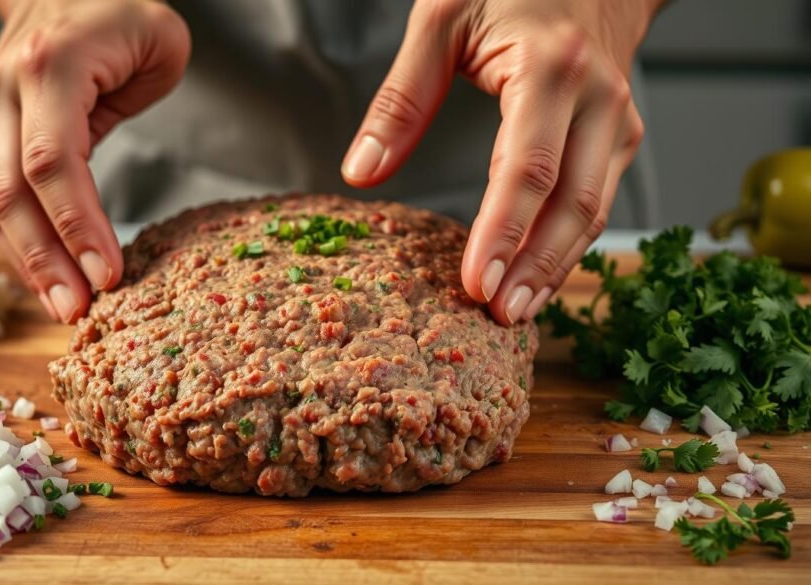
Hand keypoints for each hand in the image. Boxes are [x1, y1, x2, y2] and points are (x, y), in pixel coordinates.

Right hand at [0, 0, 189, 321]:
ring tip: (66, 308)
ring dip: (30, 264)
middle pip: (14, 194)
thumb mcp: (160, 42)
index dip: (78, 226)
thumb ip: (146, 102)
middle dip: (47, 262)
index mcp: (49, 66)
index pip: (54, 162)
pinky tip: (47, 278)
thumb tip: (118, 181)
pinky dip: (21, 245)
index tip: (109, 274)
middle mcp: (4, 91)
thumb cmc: (118, 11)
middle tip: (79, 311)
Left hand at [342, 0, 661, 324]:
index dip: (501, 233)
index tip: (475, 283)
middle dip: (534, 267)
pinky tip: (537, 276)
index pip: (527, 169)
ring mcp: (618, 121)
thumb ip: (401, 100)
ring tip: (515, 312)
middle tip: (498, 316)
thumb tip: (363, 171)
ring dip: (556, 267)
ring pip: (594, 212)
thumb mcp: (440, 21)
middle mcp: (598, 99)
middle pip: (574, 204)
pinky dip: (567, 245)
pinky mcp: (620, 137)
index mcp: (551, 69)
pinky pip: (598, 201)